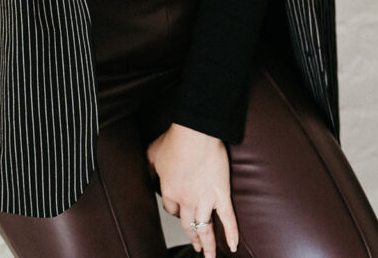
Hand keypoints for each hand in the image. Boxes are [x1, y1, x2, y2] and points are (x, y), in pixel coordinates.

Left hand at [146, 123, 238, 256]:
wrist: (195, 132)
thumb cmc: (175, 138)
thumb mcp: (153, 152)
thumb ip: (149, 165)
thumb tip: (145, 171)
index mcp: (169, 191)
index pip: (170, 209)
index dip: (174, 209)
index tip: (178, 208)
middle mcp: (186, 200)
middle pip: (187, 224)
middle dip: (191, 236)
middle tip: (194, 245)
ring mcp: (204, 199)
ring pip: (205, 228)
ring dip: (207, 244)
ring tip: (209, 255)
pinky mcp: (221, 194)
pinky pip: (228, 218)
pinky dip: (232, 233)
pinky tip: (233, 245)